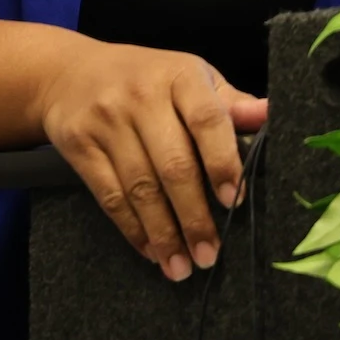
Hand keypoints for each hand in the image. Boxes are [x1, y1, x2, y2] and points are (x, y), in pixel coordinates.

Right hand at [33, 44, 267, 281]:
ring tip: (181, 267)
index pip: (207, 120)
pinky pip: (109, 195)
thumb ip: (229, 104)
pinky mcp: (79, 144)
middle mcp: (142, 95)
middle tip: (210, 255)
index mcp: (180, 76)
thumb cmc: (146, 79)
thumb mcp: (189, 77)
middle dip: (194, 216)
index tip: (233, 201)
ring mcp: (107, 120)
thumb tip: (271, 117)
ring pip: (140, 187)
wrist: (68, 73)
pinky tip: (150, 250)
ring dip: (163, 234)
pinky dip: (132, 229)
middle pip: (173, 164)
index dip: (223, 162)